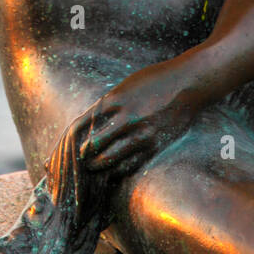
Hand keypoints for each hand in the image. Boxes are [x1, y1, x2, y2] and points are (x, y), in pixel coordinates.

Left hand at [73, 60, 201, 176]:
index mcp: (114, 100)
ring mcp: (141, 132)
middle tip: (77, 162)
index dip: (71, 139)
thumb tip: (90, 124)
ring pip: (110, 158)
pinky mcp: (155, 144)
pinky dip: (118, 169)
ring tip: (92, 168)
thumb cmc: (155, 81)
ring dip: (98, 165)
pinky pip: (131, 163)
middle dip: (82, 156)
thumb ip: (109, 104)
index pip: (83, 124)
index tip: (66, 146)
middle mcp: (125, 117)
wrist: (187, 83)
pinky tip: (113, 172)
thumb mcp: (126, 86)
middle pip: (94, 144)